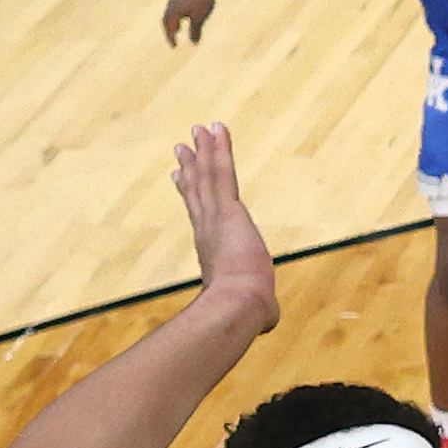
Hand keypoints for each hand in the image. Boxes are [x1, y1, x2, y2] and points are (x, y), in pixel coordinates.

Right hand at [160, 0, 217, 44]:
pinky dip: (176, 15)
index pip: (170, 29)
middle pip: (166, 21)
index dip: (171, 38)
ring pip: (170, 13)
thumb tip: (194, 43)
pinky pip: (175, 7)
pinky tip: (184, 15)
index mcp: (173, 12)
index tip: (174, 47)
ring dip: (172, 23)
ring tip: (178, 29)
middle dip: (169, 31)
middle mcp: (171, 5)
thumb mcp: (199, 18)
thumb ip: (195, 31)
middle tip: (172, 40)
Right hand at [174, 122, 277, 312]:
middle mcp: (208, 229)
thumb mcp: (255, 308)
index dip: (191, 195)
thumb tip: (267, 319)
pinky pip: (223, 173)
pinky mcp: (228, 209)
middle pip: (198, 191)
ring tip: (200, 128)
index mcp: (212, 250)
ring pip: (209, 177)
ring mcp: (215, 217)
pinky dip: (219, 149)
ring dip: (205, 150)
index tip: (180, 178)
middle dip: (192, 167)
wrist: (237, 305)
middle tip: (182, 146)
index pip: (200, 215)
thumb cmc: (246, 312)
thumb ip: (259, 310)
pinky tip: (216, 129)